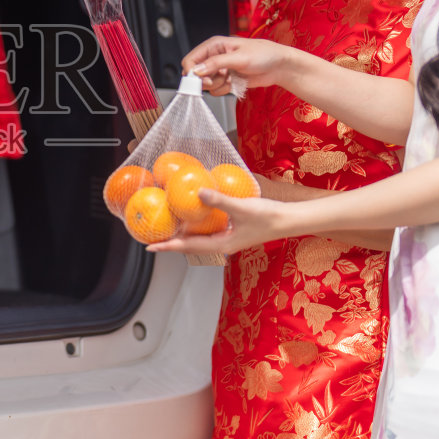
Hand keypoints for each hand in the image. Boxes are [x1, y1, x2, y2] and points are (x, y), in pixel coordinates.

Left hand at [146, 187, 300, 256]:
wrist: (289, 220)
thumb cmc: (268, 217)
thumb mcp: (241, 207)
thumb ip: (219, 200)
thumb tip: (198, 191)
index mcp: (222, 244)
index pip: (188, 247)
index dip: (168, 246)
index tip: (150, 247)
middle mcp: (223, 244)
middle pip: (191, 246)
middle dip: (171, 242)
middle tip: (152, 238)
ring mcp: (229, 238)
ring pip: (199, 239)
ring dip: (183, 235)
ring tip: (168, 228)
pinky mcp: (234, 231)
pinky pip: (209, 231)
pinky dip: (197, 226)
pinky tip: (193, 215)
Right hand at [181, 36, 301, 96]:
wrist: (279, 67)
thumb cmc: (263, 55)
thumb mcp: (239, 58)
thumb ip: (216, 63)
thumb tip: (196, 70)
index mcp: (214, 45)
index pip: (190, 59)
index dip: (192, 72)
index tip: (202, 80)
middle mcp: (214, 57)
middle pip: (195, 74)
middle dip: (206, 80)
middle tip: (222, 78)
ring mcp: (220, 70)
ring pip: (206, 84)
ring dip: (217, 85)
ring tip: (231, 78)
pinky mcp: (227, 80)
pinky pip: (216, 90)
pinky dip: (224, 90)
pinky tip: (235, 83)